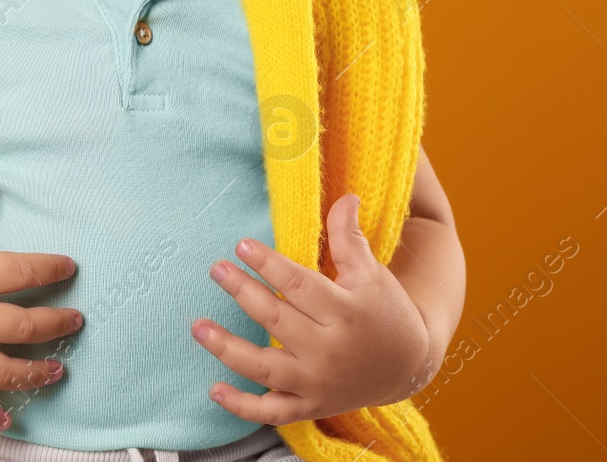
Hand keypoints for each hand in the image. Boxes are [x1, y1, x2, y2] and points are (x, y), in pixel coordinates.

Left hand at [192, 192, 432, 423]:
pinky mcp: (309, 406)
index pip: (300, 286)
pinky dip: (242, 406)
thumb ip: (350, 238)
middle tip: (216, 270)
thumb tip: (345, 195)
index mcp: (346, 312)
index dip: (269, 265)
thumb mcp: (372, 274)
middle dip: (243, 294)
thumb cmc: (385, 312)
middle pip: (277, 321)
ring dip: (228, 348)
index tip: (242, 245)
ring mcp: (317, 382)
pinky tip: (214, 388)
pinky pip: (271, 410)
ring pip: (265, 368)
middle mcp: (329, 350)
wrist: (408, 367)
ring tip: (198, 326)